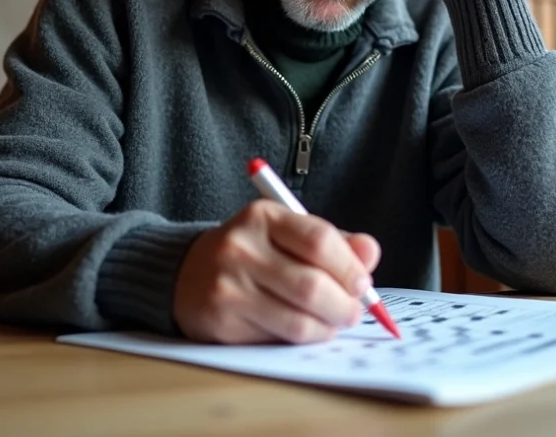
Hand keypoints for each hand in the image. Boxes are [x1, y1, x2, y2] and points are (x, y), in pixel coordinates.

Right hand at [173, 199, 380, 343]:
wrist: (185, 272)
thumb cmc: (251, 253)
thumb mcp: (287, 234)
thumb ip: (333, 243)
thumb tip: (370, 253)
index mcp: (263, 216)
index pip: (319, 240)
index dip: (349, 267)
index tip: (363, 284)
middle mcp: (241, 247)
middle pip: (311, 285)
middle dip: (344, 306)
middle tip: (353, 312)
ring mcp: (227, 285)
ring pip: (297, 319)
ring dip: (326, 328)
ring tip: (331, 324)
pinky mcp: (220, 321)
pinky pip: (276, 339)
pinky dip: (299, 339)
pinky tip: (302, 330)